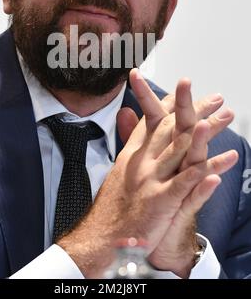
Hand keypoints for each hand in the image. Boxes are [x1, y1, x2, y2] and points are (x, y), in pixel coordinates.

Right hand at [58, 70, 237, 277]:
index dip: (170, 102)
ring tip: (223, 116)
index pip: (152, 120)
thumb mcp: (119, 169)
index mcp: (133, 153)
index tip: (184, 88)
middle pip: (172, 128)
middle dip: (195, 109)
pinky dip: (208, 170)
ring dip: (205, 132)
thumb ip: (128, 142)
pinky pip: (188, 181)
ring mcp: (151, 178)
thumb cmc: (112, 206)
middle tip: (216, 98)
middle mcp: (142, 161)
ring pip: (182, 148)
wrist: (100, 237)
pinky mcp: (161, 199)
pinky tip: (225, 161)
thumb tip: (125, 115)